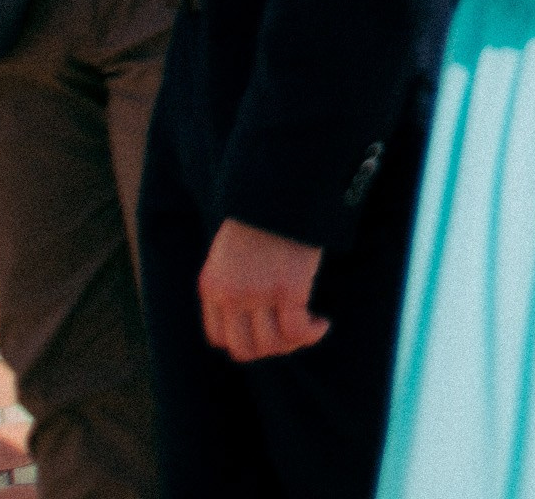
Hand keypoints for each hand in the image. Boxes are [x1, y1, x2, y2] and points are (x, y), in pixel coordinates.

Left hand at [199, 219, 328, 362]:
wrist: (280, 185)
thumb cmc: (261, 212)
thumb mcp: (229, 249)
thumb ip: (231, 278)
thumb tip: (250, 310)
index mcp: (212, 286)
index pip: (219, 338)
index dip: (244, 341)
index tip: (265, 330)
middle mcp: (230, 296)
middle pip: (244, 349)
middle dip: (269, 348)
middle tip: (289, 335)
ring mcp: (258, 294)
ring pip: (272, 345)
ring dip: (292, 344)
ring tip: (308, 329)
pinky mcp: (288, 288)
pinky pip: (297, 331)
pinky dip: (311, 334)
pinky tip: (322, 324)